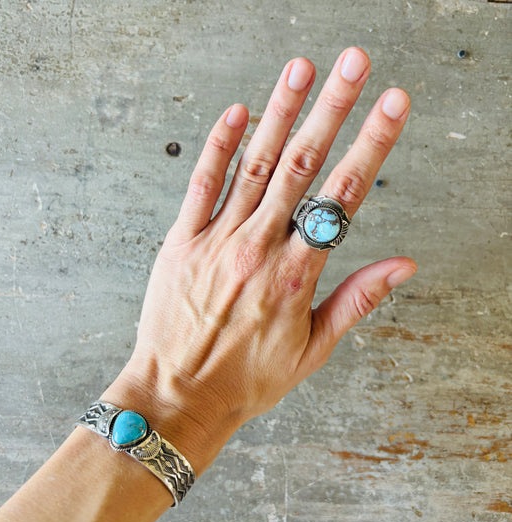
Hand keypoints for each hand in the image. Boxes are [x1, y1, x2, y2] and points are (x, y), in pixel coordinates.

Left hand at [104, 47, 416, 475]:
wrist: (180, 394)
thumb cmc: (248, 378)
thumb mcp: (313, 350)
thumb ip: (357, 300)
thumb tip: (403, 265)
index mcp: (296, 275)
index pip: (342, 197)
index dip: (371, 146)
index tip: (391, 106)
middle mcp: (258, 248)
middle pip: (302, 166)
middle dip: (332, 109)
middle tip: (354, 65)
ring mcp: (217, 240)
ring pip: (255, 165)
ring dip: (280, 112)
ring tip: (301, 69)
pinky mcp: (182, 241)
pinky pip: (201, 184)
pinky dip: (220, 146)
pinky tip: (238, 113)